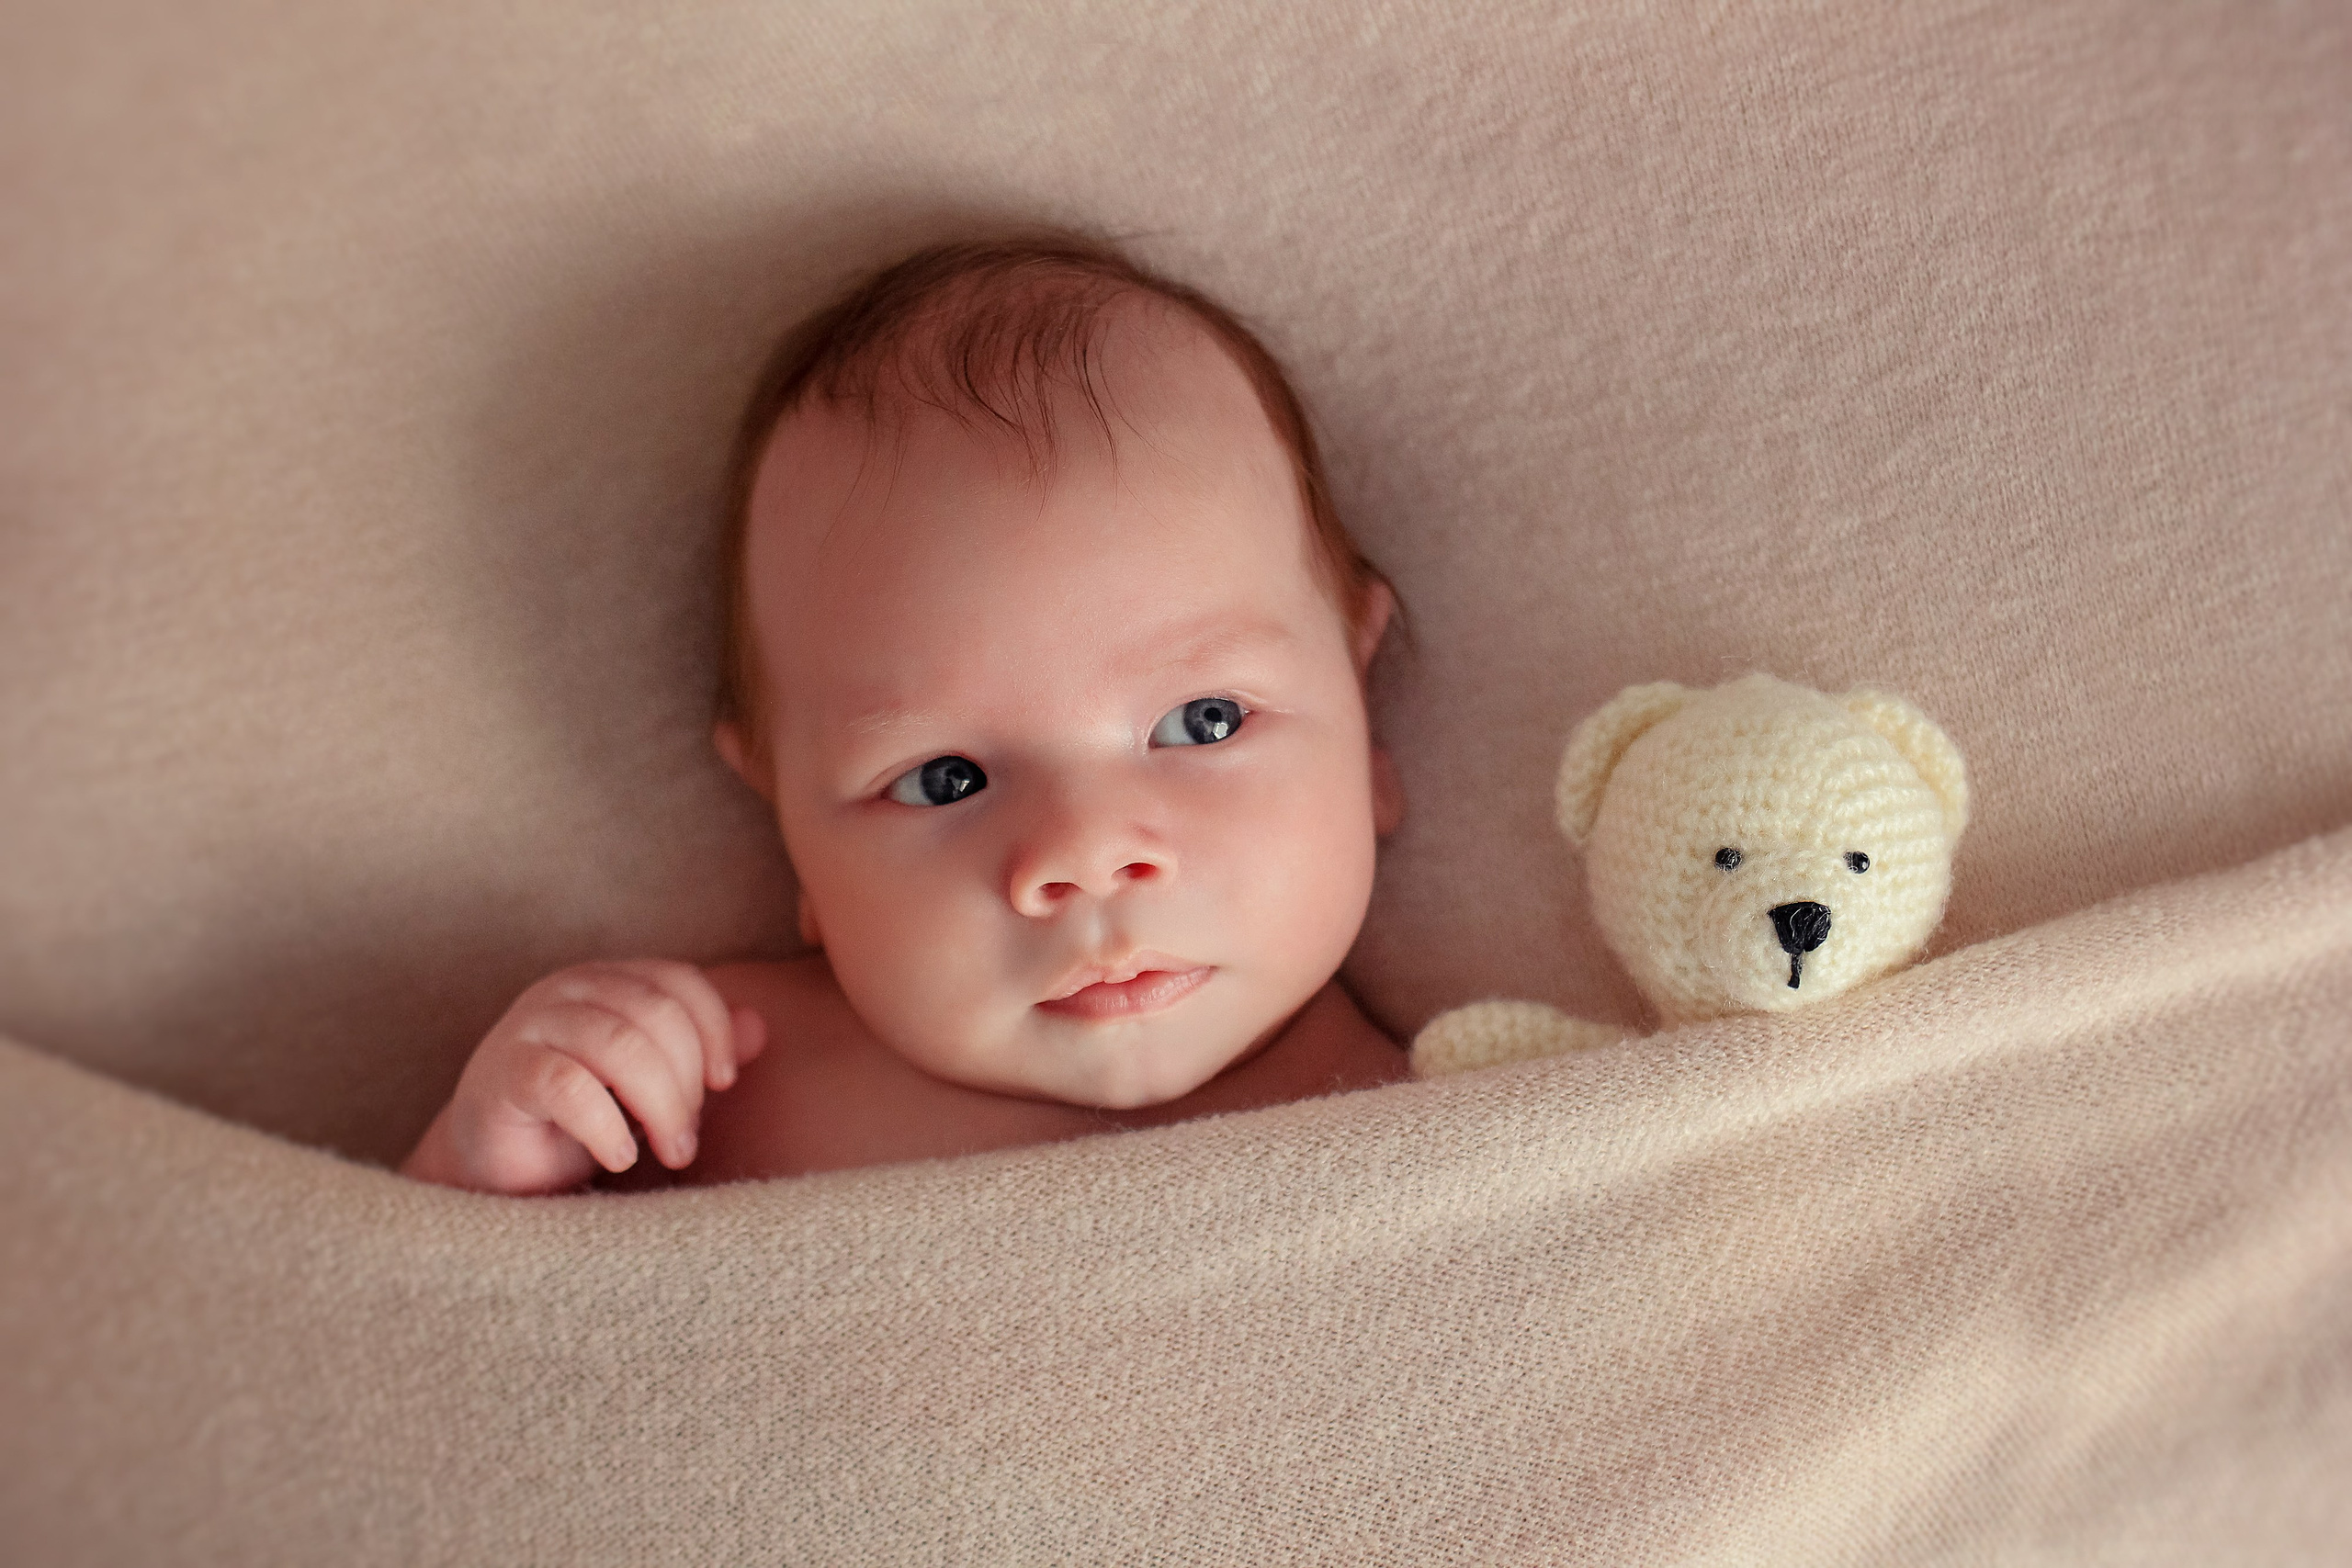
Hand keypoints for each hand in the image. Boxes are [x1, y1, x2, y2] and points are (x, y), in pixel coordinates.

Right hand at [402, 960, 767, 1193]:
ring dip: (658, 1106)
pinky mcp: (501, 1074)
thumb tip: (760, 1028)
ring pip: (618, 1045)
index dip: (713, 1030)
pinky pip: (567, 1086)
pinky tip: (619, 1156)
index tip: (723, 1085)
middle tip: (687, 1142)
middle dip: (686, 1083)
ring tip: (668, 1154)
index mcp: (609, 980)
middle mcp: (568, 990)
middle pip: (655, 1015)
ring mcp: (529, 1026)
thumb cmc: (585, 1118)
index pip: (679, 982)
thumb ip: (701, 1053)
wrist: (499, 1164)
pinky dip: (606, 1126)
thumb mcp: (653, 1085)